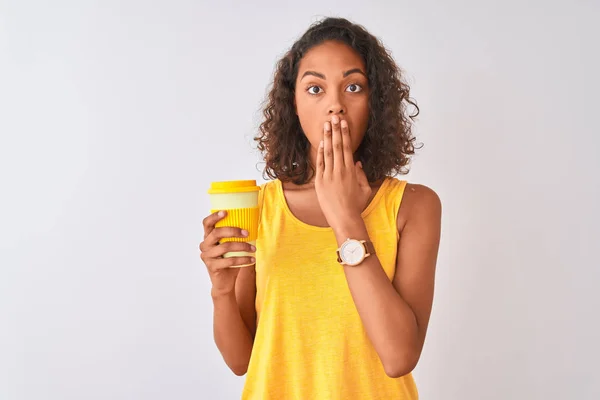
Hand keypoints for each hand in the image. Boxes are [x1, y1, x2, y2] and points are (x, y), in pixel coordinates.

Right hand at [199, 211, 255, 295]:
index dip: (214, 217)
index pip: (206, 223)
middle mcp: (204, 245)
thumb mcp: (231, 247)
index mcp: (208, 237)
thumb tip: (252, 224)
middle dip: (233, 231)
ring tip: (253, 249)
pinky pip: (229, 260)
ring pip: (225, 246)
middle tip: (247, 233)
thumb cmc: (229, 260)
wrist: (224, 282)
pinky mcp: (212, 266)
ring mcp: (207, 256)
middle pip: (216, 233)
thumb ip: (234, 237)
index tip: (226, 212)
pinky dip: (243, 259)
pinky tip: (252, 259)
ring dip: (242, 246)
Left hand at [315, 115, 371, 229]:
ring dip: (327, 137)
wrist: (344, 218)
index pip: (347, 148)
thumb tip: (357, 162)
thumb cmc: (356, 206)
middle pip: (337, 146)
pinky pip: (320, 164)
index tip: (343, 123)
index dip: (345, 134)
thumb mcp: (364, 189)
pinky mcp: (320, 182)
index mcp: (351, 171)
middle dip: (335, 130)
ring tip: (326, 125)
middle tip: (334, 117)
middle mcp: (340, 171)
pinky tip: (321, 143)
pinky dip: (320, 153)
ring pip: (328, 152)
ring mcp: (329, 176)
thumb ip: (361, 175)